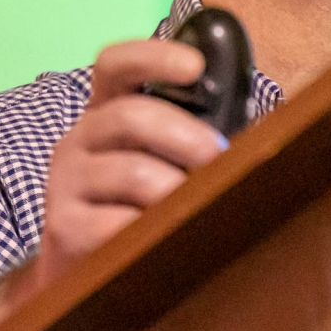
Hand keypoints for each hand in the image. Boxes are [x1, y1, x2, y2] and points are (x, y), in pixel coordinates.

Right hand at [0, 38, 226, 330]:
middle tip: (219, 157)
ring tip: (199, 205)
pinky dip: (155, 229)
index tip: (196, 66)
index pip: (115, 64)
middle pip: (130, 116)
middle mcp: (78, 139)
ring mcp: (65, 182)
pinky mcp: (63, 227)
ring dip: (178, 189)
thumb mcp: (160, 162)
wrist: (84, 274)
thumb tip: (267, 127)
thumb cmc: (139, 207)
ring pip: (133, 173)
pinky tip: (169, 237)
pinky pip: (119, 223)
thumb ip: (194, 137)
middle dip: (186, 135)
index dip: (153, 56)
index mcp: (104, 112)